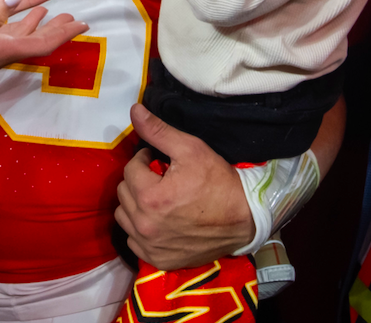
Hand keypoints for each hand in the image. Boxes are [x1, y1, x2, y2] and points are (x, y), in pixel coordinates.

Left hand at [115, 104, 254, 268]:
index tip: (159, 162)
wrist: (246, 220)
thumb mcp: (191, 149)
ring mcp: (151, 246)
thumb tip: (134, 110)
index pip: (130, 169)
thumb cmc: (219, 182)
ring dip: (135, 204)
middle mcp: (146, 225)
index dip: (144, 161)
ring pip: (124, 216)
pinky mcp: (159, 260)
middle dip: (138, 181)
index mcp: (151, 197)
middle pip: (124, 192)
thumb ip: (158, 131)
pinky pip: (134, 241)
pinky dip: (140, 230)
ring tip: (157, 198)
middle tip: (159, 179)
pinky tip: (158, 221)